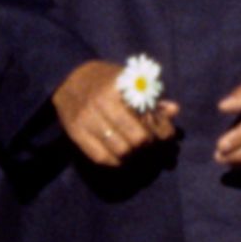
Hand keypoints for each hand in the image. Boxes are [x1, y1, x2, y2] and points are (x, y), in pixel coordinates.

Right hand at [54, 58, 177, 166]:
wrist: (67, 79)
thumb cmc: (106, 80)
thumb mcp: (129, 80)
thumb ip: (152, 97)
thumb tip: (173, 111)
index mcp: (120, 86)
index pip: (151, 118)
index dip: (164, 132)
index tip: (168, 136)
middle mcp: (102, 102)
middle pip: (138, 139)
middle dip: (150, 147)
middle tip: (153, 147)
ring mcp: (87, 119)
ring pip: (121, 152)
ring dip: (135, 157)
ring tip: (139, 153)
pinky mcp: (76, 133)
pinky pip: (101, 158)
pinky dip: (116, 162)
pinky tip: (122, 157)